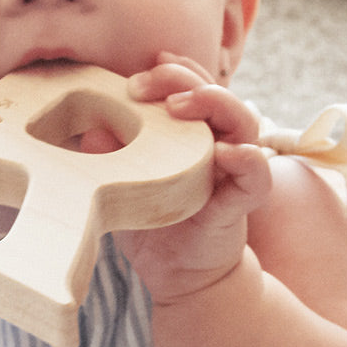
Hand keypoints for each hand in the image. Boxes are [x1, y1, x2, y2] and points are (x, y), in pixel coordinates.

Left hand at [118, 53, 271, 304]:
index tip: (138, 71)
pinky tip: (224, 153)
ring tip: (178, 106)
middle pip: (217, 92)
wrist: (178, 276)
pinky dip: (247, 160)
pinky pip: (257, 176)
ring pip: (245, 121)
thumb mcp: (121, 182)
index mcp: (193, 131)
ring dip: (215, 103)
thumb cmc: (153, 221)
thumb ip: (108, 155)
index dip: (173, 70)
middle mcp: (219, 143)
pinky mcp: (240, 203)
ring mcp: (233, 171)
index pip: (193, 85)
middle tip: (143, 84)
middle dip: (182, 79)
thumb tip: (88, 128)